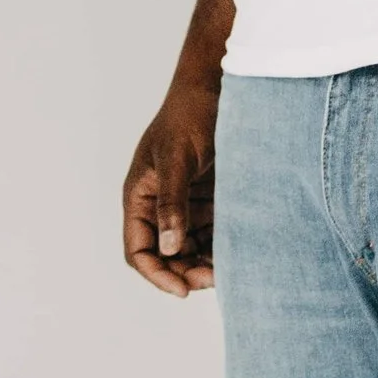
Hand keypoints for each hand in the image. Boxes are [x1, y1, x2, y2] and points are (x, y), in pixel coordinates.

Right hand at [123, 66, 219, 293]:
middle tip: (213, 280)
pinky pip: (212, 235)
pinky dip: (221, 249)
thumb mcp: (176, 158)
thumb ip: (171, 203)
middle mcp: (159, 205)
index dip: (156, 273)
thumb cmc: (189, 115)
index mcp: (140, 196)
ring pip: (190, 250)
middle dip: (184, 273)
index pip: (138, 249)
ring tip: (230, 270)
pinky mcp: (209, 200)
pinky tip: (240, 254)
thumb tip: (169, 247)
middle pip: (165, 256)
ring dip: (204, 265)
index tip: (181, 290)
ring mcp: (185, 204)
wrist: (218, 87)